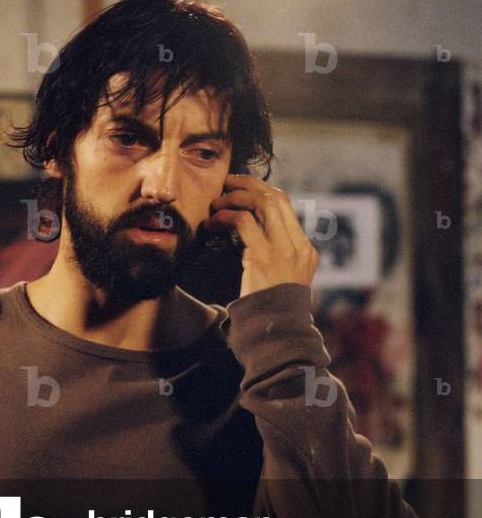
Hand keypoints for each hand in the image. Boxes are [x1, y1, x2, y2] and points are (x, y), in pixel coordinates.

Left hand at [206, 174, 318, 298]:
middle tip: (226, 184)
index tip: (240, 189)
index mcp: (304, 250)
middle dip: (248, 184)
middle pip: (276, 197)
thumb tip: (244, 234)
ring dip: (235, 198)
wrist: (275, 333)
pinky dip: (225, 217)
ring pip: (262, 203)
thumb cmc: (269, 310)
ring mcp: (283, 250)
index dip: (261, 191)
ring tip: (215, 203)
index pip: (286, 205)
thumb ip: (268, 256)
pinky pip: (244, 222)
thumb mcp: (277, 280)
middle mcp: (298, 246)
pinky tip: (212, 223)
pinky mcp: (263, 257)